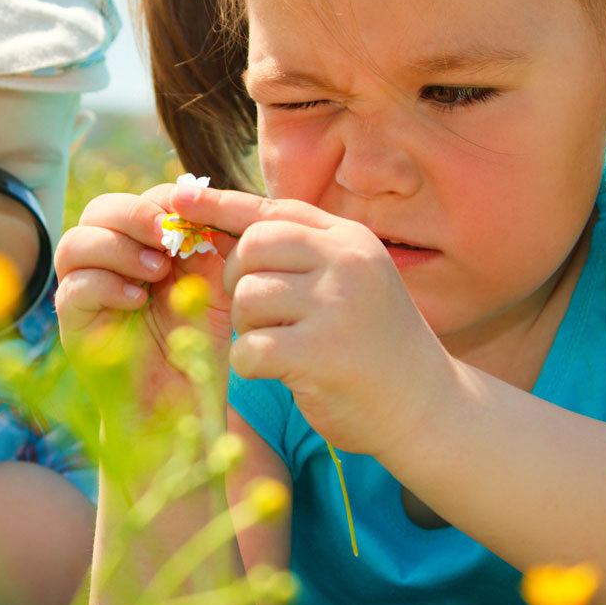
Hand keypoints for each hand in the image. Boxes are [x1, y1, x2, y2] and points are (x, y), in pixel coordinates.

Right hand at [54, 184, 230, 409]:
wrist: (180, 408)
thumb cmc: (199, 347)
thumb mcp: (216, 287)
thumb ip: (211, 244)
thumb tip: (201, 199)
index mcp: (140, 248)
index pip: (138, 201)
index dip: (162, 201)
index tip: (194, 216)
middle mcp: (107, 264)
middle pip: (99, 211)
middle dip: (134, 215)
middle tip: (167, 237)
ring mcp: (84, 293)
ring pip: (74, 243)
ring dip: (117, 248)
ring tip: (155, 272)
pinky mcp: (73, 325)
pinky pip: (72, 289)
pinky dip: (106, 286)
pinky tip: (137, 302)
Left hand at [169, 182, 458, 455]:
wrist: (427, 408)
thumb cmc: (375, 346)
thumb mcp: (350, 282)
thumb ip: (301, 254)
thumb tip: (221, 226)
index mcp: (350, 240)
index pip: (272, 211)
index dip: (220, 204)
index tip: (178, 197)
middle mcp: (346, 262)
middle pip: (252, 248)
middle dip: (238, 282)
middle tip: (260, 314)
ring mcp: (336, 304)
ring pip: (247, 298)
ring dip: (249, 328)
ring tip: (281, 346)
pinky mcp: (321, 352)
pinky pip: (250, 348)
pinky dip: (251, 365)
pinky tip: (280, 373)